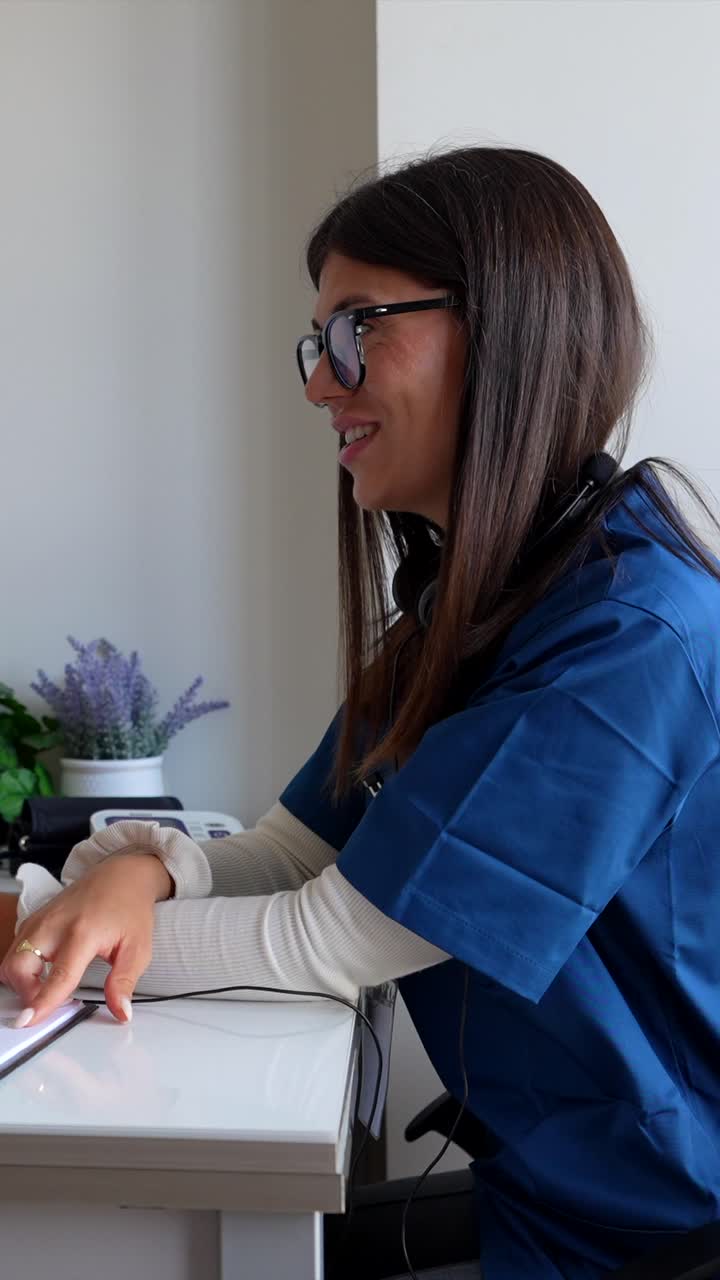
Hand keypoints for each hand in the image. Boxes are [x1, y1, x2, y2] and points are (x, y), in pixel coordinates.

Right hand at [0, 853, 171, 1027]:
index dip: (42, 1001)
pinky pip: (15, 948)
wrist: (122, 875)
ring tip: (48, 986)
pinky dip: (22, 966)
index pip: (58, 975)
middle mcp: (55, 924)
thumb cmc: (130, 909)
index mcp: (83, 932)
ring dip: (22, 981)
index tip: (29, 1021)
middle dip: (25, 993)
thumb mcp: (138, 948)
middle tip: (48, 1001)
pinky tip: (44, 971)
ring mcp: (41, 919)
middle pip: (18, 966)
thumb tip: (122, 1013)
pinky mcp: (34, 919)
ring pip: (11, 958)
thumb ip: (125, 982)